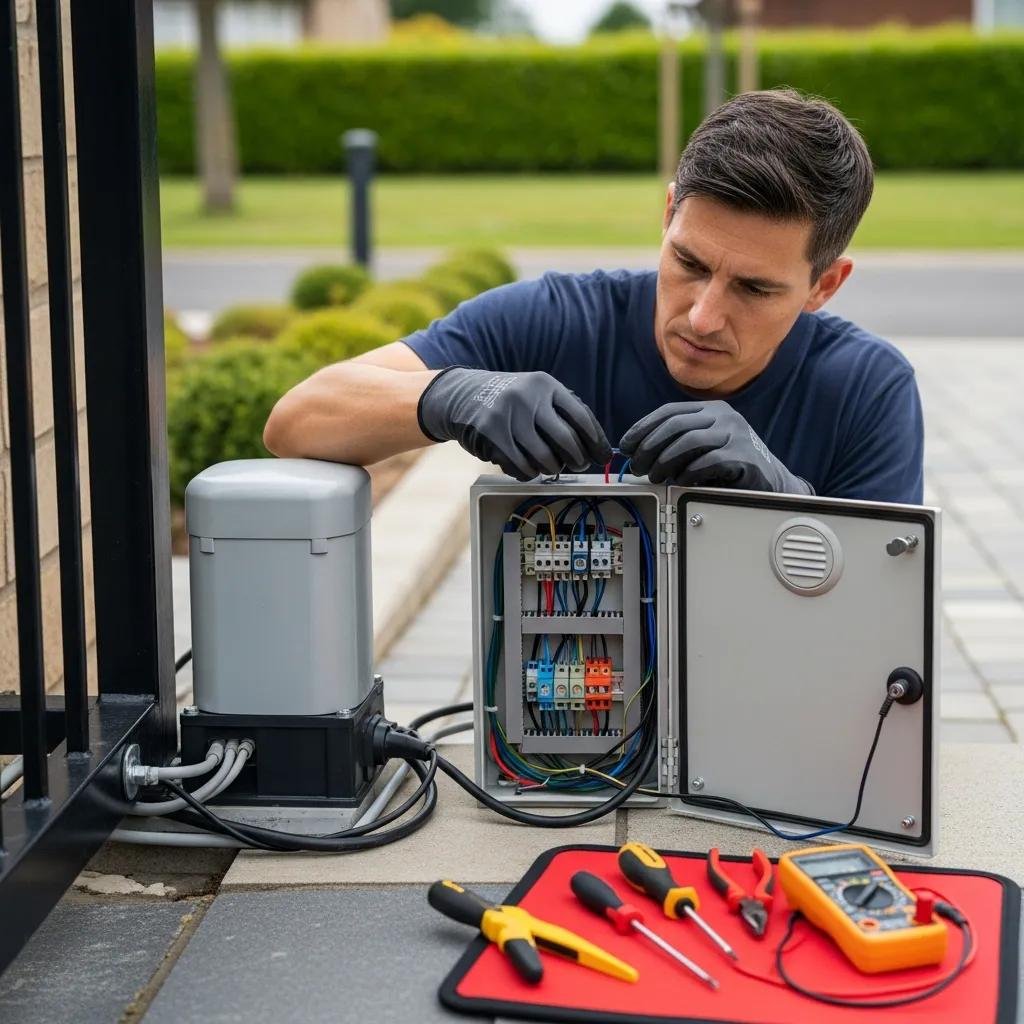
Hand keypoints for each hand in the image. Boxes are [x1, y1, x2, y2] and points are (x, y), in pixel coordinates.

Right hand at [418, 367, 611, 479]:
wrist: (464, 394)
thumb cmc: (510, 398)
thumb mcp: (535, 391)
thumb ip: (561, 410)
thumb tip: (594, 444)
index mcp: (545, 384)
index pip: (580, 416)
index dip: (595, 440)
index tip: (602, 455)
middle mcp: (528, 397)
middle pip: (565, 439)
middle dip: (578, 459)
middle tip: (581, 465)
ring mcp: (509, 416)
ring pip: (544, 457)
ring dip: (554, 468)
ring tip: (554, 468)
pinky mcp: (492, 435)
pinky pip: (521, 465)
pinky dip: (531, 472)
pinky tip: (532, 469)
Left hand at [619, 401, 812, 493]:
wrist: (769, 481)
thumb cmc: (729, 464)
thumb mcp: (701, 446)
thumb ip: (676, 442)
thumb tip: (636, 451)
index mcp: (710, 409)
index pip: (668, 412)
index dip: (643, 428)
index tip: (625, 445)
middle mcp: (723, 416)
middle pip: (675, 425)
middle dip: (649, 446)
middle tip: (636, 466)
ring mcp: (735, 434)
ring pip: (688, 442)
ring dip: (664, 461)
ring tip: (654, 476)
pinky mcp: (743, 456)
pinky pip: (707, 462)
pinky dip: (688, 473)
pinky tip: (680, 481)